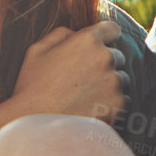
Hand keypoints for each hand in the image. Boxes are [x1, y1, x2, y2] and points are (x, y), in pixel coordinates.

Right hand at [9, 19, 127, 121]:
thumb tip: (75, 33)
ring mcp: (114, 82)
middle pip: (117, 56)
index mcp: (87, 41)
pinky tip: (92, 110)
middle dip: (105, 64)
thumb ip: (60, 35)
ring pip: (122, 79)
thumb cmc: (31, 88)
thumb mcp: (37, 52)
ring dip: (110, 85)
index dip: (106, 38)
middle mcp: (105, 58)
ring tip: (86, 97)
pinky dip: (112, 104)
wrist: (36, 126)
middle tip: (84, 80)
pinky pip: (124, 100)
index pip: (112, 29)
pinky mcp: (118, 105)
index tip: (99, 49)